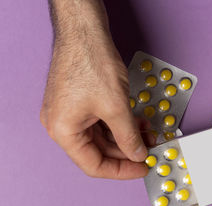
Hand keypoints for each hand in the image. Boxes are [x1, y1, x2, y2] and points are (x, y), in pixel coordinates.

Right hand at [40, 0, 150, 178]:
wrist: (85, 30)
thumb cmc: (90, 61)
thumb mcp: (116, 107)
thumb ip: (128, 137)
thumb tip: (138, 155)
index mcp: (63, 131)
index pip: (94, 165)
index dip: (121, 170)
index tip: (142, 169)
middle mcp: (62, 124)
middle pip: (98, 151)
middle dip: (126, 151)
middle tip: (149, 151)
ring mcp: (70, 112)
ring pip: (102, 136)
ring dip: (125, 137)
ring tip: (148, 135)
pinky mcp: (79, 102)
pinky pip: (101, 121)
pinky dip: (119, 124)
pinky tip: (137, 122)